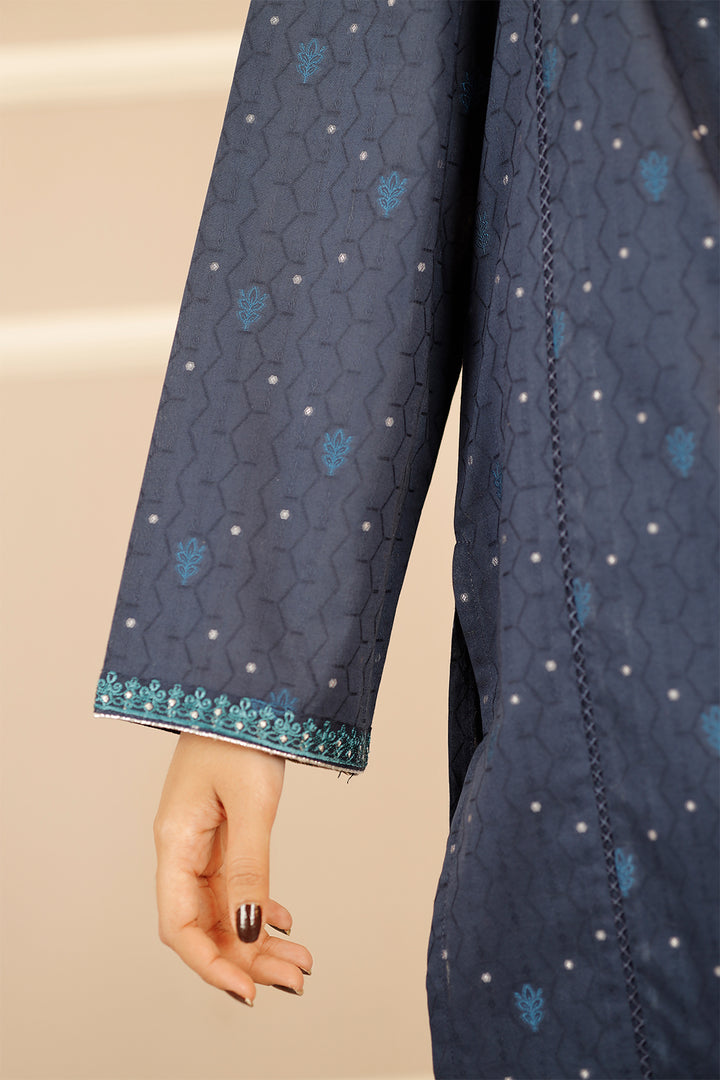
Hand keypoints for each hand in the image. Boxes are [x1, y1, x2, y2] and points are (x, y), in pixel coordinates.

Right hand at [153, 733, 311, 1004]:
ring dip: (258, 938)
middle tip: (296, 979)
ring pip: (225, 906)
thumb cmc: (241, 729)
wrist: (246, 685)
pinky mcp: (223, 829)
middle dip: (247, 958)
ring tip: (301, 960)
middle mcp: (183, 846)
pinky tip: (283, 919)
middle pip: (206, 922)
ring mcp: (203, 839)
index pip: (178, 925)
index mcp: (176, 840)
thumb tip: (251, 931)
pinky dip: (259, 906)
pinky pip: (234, 882)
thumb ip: (249, 866)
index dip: (209, 964)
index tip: (249, 990)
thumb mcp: (252, 801)